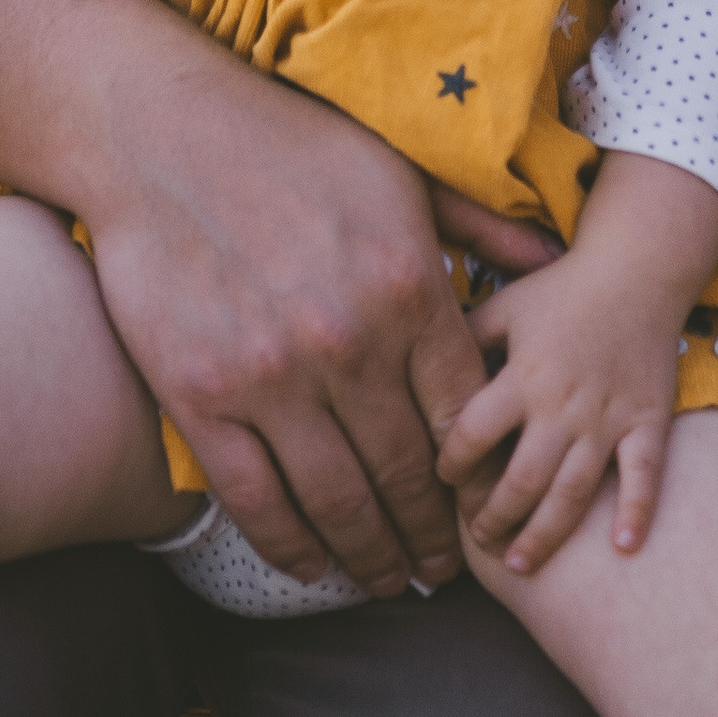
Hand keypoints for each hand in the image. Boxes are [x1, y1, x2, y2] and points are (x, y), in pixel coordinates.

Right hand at [84, 65, 485, 596]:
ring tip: (387, 581)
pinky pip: (256, 500)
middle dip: (432, 534)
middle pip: (406, 472)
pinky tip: (311, 565)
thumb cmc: (294, 146)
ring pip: (338, 501)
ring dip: (370, 555)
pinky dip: (289, 546)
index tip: (483, 506)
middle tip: (443, 570)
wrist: (165, 135)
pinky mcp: (202, 401)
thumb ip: (481, 226)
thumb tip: (552, 259)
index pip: (463, 413)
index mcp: (407, 288)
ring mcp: (272, 380)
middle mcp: (349, 344)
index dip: (478, 474)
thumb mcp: (404, 174)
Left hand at [439, 151, 717, 568]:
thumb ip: (463, 339)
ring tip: (520, 563)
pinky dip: (636, 513)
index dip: (449, 467)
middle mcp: (562, 404)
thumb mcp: (506, 306)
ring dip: (544, 535)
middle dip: (493, 520)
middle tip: (478, 540)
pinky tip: (623, 548)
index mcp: (523, 376)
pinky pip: (645, 474)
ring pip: (573, 492)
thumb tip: (409, 361)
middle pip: (520, 481)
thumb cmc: (564, 288)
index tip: (442, 479)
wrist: (640, 266)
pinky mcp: (648, 420)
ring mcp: (608, 417)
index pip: (471, 436)